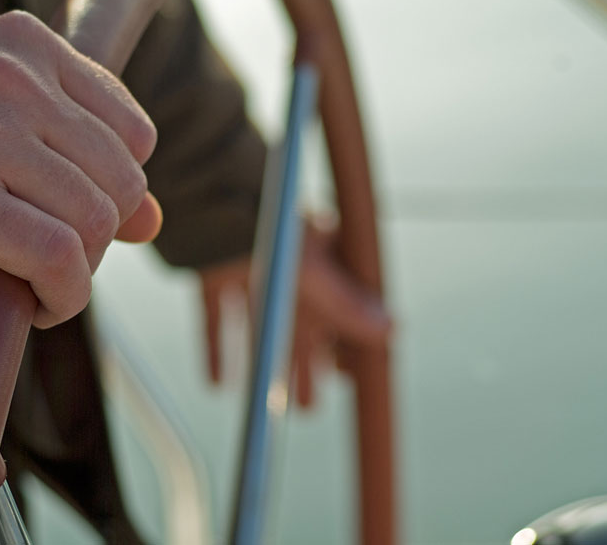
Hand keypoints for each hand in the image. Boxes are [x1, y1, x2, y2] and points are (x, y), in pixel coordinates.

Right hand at [0, 11, 161, 327]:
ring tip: (34, 281)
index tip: (69, 216)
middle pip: (121, 180)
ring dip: (76, 273)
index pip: (132, 131)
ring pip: (95, 221)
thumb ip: (75, 161)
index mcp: (22, 45)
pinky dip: (61, 297)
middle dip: (95, 236)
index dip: (114, 190)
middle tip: (45, 256)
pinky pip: (57, 259)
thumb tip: (154, 219)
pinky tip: (34, 303)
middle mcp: (7, 76)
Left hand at [198, 218, 391, 407]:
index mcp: (322, 262)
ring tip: (277, 401)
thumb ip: (348, 305)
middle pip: (304, 327)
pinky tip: (217, 384)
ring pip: (265, 329)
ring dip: (272, 365)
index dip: (346, 344)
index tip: (350, 379)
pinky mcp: (215, 275)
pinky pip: (218, 320)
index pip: (342, 309)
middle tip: (313, 406)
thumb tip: (393, 329)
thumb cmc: (272, 231)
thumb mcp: (316, 274)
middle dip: (309, 365)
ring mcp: (250, 270)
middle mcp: (288, 268)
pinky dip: (218, 351)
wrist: (212, 200)